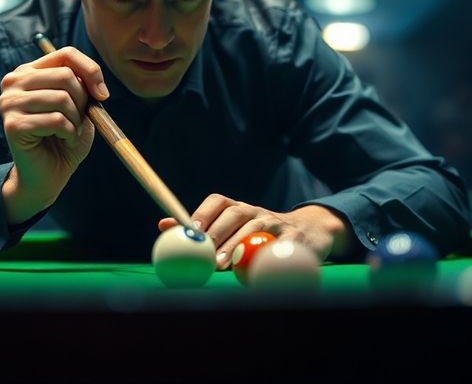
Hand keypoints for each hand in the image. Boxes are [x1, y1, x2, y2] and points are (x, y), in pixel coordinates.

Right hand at [0, 46, 108, 223]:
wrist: (48, 175)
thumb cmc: (65, 137)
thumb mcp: (80, 106)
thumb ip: (83, 87)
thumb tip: (95, 85)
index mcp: (29, 71)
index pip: (66, 54)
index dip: (91, 71)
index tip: (103, 95)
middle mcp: (13, 82)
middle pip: (66, 76)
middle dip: (83, 102)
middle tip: (79, 121)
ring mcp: (9, 102)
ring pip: (62, 99)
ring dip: (76, 121)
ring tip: (70, 132)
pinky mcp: (13, 124)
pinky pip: (56, 120)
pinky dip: (69, 133)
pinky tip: (63, 141)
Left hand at [158, 194, 352, 268]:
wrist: (308, 234)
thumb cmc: (258, 237)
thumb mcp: (232, 231)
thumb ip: (201, 231)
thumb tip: (163, 225)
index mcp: (238, 208)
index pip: (218, 201)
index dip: (202, 212)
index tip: (189, 229)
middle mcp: (256, 210)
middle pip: (235, 213)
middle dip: (217, 232)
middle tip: (205, 253)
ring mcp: (277, 222)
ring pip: (255, 228)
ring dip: (238, 244)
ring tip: (225, 263)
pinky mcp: (294, 238)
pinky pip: (279, 246)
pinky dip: (266, 256)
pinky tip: (256, 270)